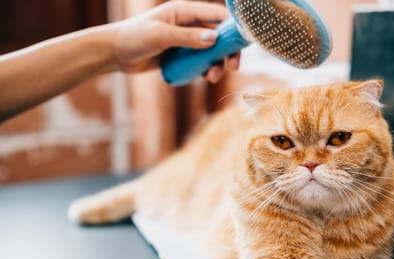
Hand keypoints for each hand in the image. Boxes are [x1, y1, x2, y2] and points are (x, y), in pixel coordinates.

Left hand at [110, 1, 239, 82]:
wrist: (115, 53)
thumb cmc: (134, 37)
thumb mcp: (161, 36)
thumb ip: (187, 37)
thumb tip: (214, 39)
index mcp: (186, 11)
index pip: (217, 15)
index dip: (233, 28)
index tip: (242, 44)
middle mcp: (190, 24)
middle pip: (219, 36)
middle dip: (228, 51)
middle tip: (232, 67)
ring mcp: (187, 41)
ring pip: (212, 52)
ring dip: (217, 64)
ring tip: (212, 77)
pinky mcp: (182, 56)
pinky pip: (201, 62)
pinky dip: (206, 70)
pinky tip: (204, 77)